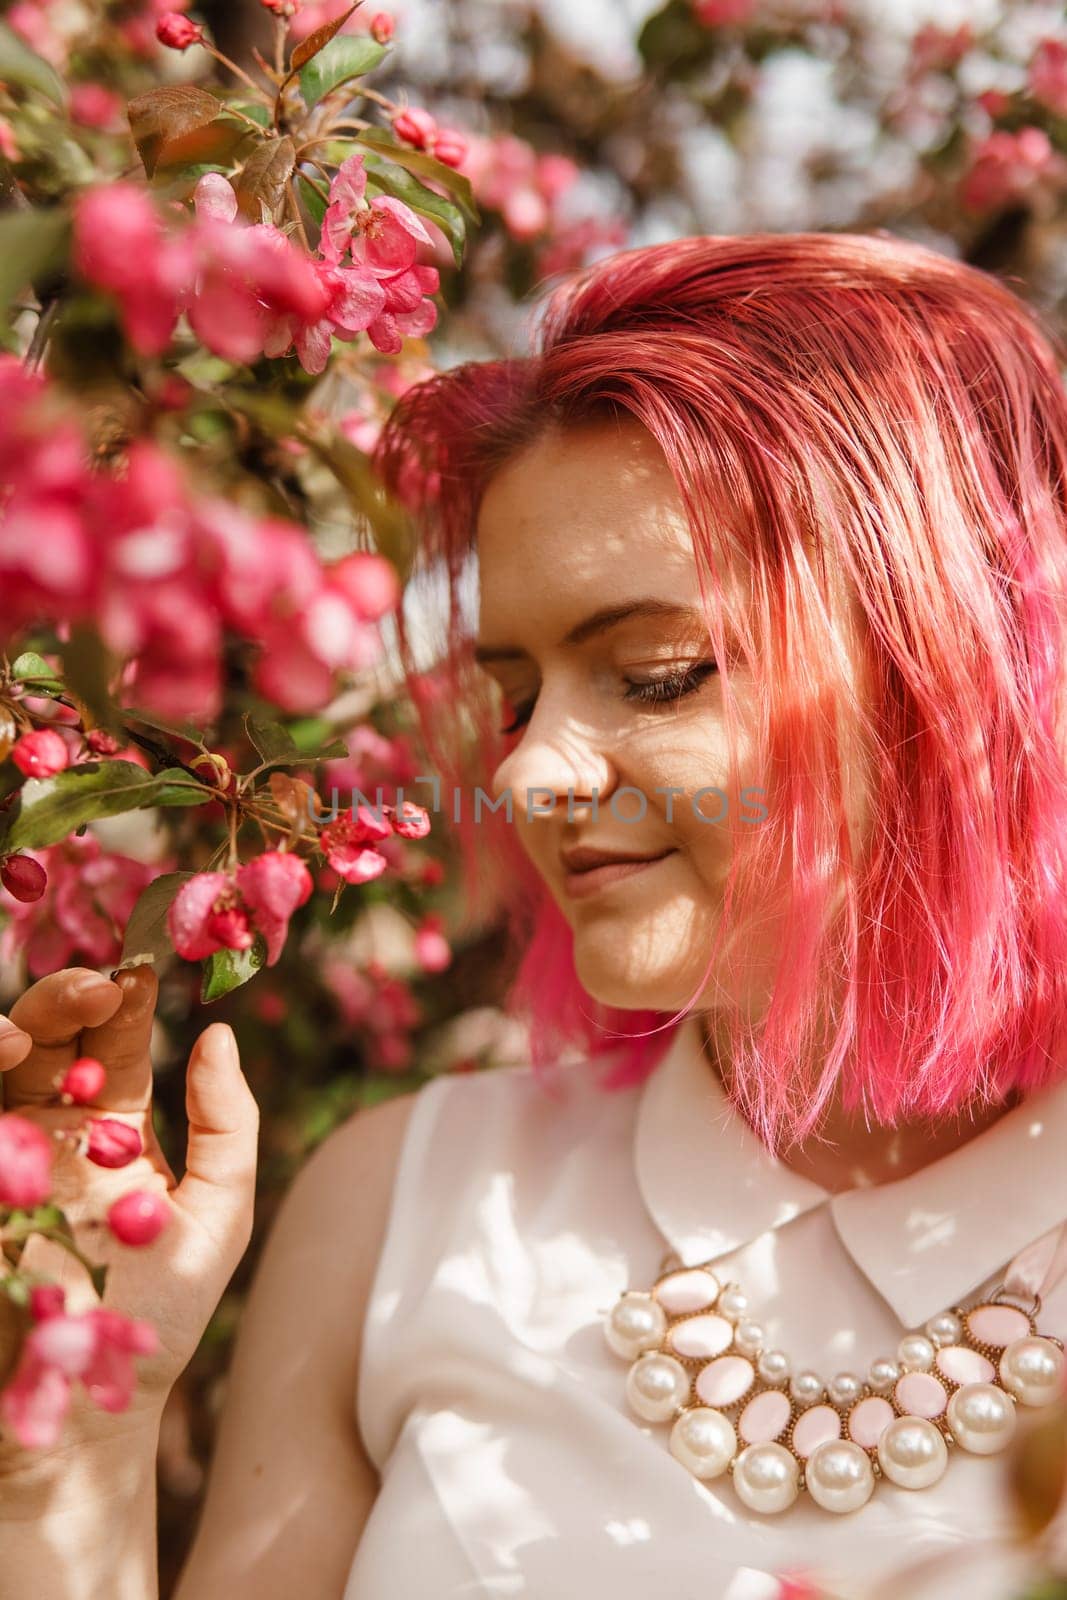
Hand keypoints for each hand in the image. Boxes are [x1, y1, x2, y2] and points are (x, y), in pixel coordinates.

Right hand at [0, 965, 258, 1468]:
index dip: (125, 1001)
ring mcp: (5, 1158)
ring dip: (8, 1035)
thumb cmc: (158, 1318)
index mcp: (112, 1125)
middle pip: (48, 1039)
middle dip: (66, 1001)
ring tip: (25, 1032)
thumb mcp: (217, 1213)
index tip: (144, 968)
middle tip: (101, 986)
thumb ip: (227, 1125)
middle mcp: (52, 1129)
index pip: (112, 1042)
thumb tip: (220, 1034)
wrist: (89, 1414)